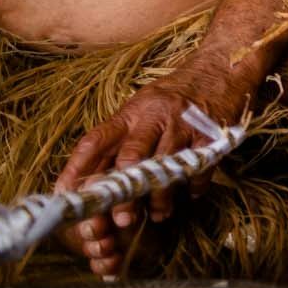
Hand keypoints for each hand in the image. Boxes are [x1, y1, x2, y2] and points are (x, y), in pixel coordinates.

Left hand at [53, 58, 256, 277]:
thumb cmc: (177, 92)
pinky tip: (191, 194)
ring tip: (160, 214)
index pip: (95, 142)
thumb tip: (97, 175)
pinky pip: (200, 165)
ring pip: (165, 166)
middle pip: (130, 158)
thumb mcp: (143, 106)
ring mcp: (183, 124)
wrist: (222, 66)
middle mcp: (153, 116)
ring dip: (161, 197)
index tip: (66, 196)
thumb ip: (124, 135)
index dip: (76, 170)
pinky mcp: (211, 132)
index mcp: (131, 113)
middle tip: (122, 221)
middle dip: (124, 194)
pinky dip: (195, 185)